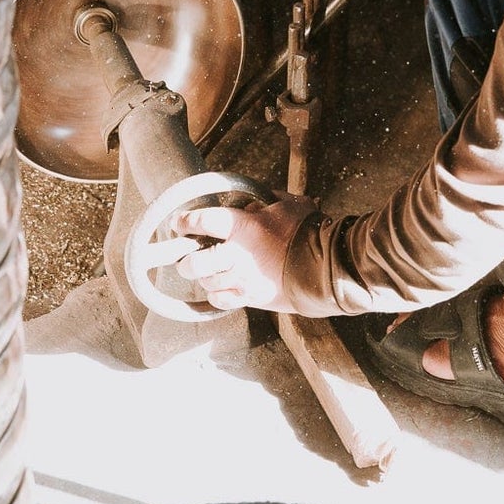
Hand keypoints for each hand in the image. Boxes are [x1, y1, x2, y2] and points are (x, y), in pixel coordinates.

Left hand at [171, 195, 316, 312]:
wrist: (325, 268)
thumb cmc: (309, 232)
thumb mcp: (288, 206)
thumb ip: (265, 202)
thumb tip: (253, 204)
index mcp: (243, 227)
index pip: (203, 221)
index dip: (186, 221)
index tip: (178, 222)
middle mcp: (237, 255)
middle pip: (195, 262)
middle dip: (185, 261)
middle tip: (186, 257)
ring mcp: (242, 279)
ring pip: (206, 282)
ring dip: (203, 277)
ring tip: (206, 272)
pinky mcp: (250, 297)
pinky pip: (221, 300)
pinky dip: (216, 295)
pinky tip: (218, 289)